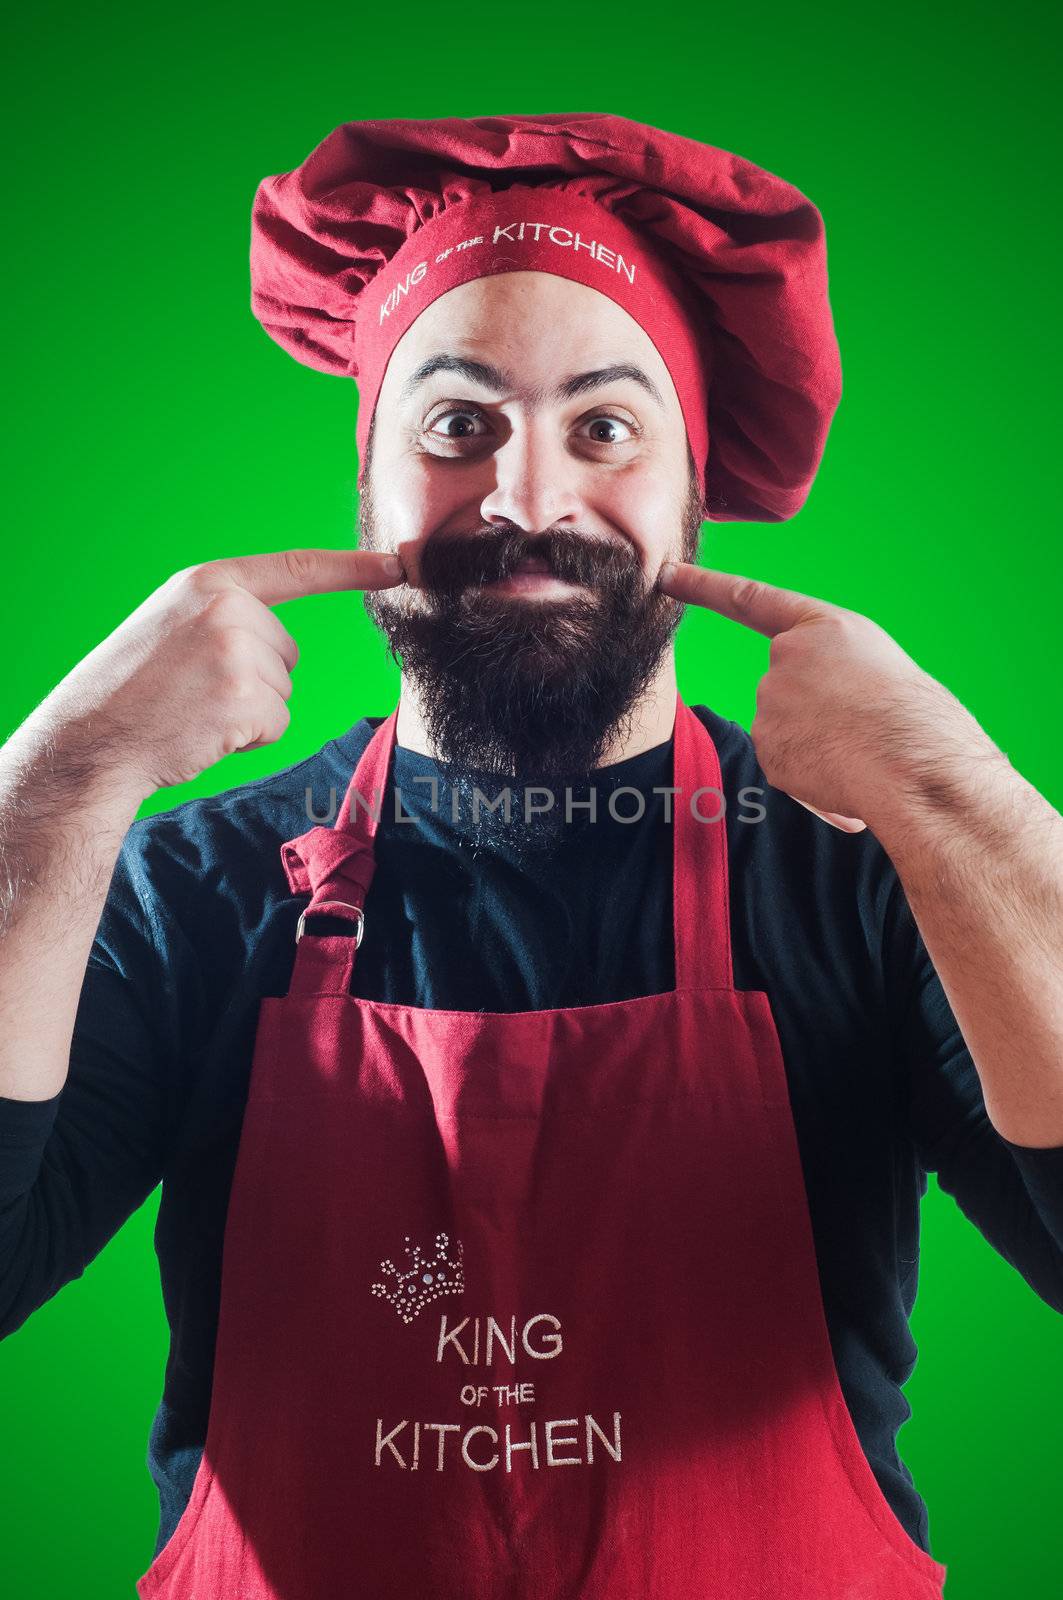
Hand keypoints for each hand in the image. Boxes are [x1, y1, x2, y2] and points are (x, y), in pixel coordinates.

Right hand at [35, 549, 403, 795]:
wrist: (92, 739)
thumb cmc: (135, 690)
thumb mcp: (175, 625)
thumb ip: (228, 617)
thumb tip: (285, 647)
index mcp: (209, 581)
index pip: (296, 568)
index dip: (352, 568)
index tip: (397, 567)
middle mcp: (227, 608)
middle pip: (288, 651)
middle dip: (255, 678)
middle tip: (195, 690)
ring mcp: (237, 652)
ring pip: (284, 691)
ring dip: (249, 711)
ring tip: (194, 709)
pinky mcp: (245, 699)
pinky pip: (278, 724)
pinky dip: (249, 738)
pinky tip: (205, 731)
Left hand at [657, 561, 975, 834]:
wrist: (916, 762)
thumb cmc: (921, 719)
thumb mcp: (882, 670)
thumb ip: (837, 677)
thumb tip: (821, 721)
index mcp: (824, 627)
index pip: (749, 600)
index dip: (703, 587)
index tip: (665, 576)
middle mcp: (786, 657)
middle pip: (785, 690)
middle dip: (818, 715)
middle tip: (865, 730)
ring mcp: (771, 702)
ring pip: (787, 731)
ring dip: (819, 747)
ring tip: (862, 751)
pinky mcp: (767, 746)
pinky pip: (788, 765)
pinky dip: (815, 777)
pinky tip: (846, 776)